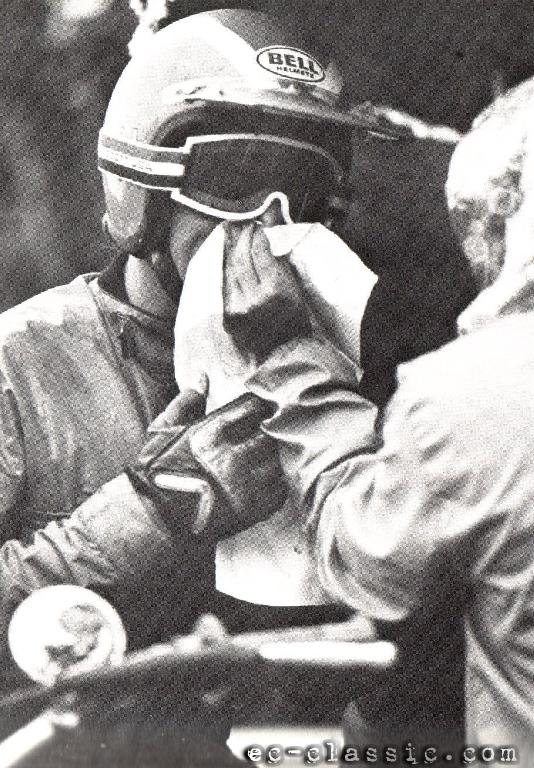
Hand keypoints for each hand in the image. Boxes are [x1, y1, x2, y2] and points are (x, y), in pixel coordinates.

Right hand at [127, 392, 287, 541]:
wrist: (155, 521)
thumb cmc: (156, 473)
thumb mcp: (162, 431)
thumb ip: (184, 403)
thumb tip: (201, 379)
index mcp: (211, 433)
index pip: (254, 406)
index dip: (260, 405)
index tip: (259, 408)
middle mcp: (232, 457)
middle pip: (273, 431)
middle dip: (272, 428)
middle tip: (269, 429)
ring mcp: (245, 485)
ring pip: (280, 459)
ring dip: (276, 454)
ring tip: (267, 453)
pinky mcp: (252, 510)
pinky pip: (280, 489)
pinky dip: (277, 480)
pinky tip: (265, 477)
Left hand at [222, 221, 310, 359]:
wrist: (286, 354)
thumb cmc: (296, 321)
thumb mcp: (295, 288)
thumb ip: (279, 263)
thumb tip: (265, 239)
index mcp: (275, 289)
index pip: (259, 252)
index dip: (256, 236)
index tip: (257, 228)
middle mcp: (254, 298)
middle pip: (241, 259)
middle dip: (241, 240)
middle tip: (243, 229)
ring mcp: (239, 309)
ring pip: (230, 273)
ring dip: (231, 254)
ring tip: (235, 241)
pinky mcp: (229, 318)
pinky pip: (226, 290)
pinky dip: (227, 274)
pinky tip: (230, 265)